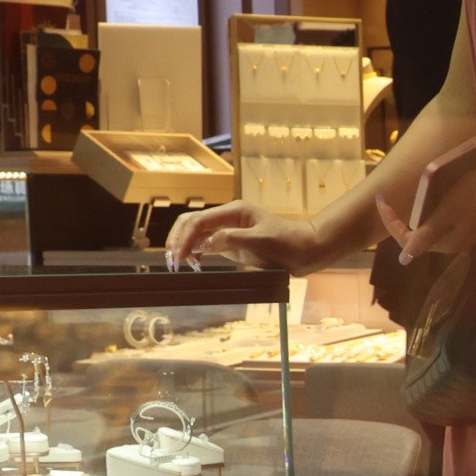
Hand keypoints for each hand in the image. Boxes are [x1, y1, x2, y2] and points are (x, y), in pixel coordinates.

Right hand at [167, 202, 331, 271]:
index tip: (178, 256)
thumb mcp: (260, 242)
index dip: (185, 237)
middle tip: (171, 260)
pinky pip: (205, 244)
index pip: (199, 221)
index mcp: (234, 211)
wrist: (305, 251)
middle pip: (192, 222)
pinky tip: (191, 263)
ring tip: (176, 264)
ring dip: (183, 245)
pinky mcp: (230, 242)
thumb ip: (231, 240)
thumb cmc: (287, 244)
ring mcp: (228, 229)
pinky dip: (194, 251)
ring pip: (195, 232)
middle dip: (178, 238)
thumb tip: (203, 244)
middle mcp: (228, 217)